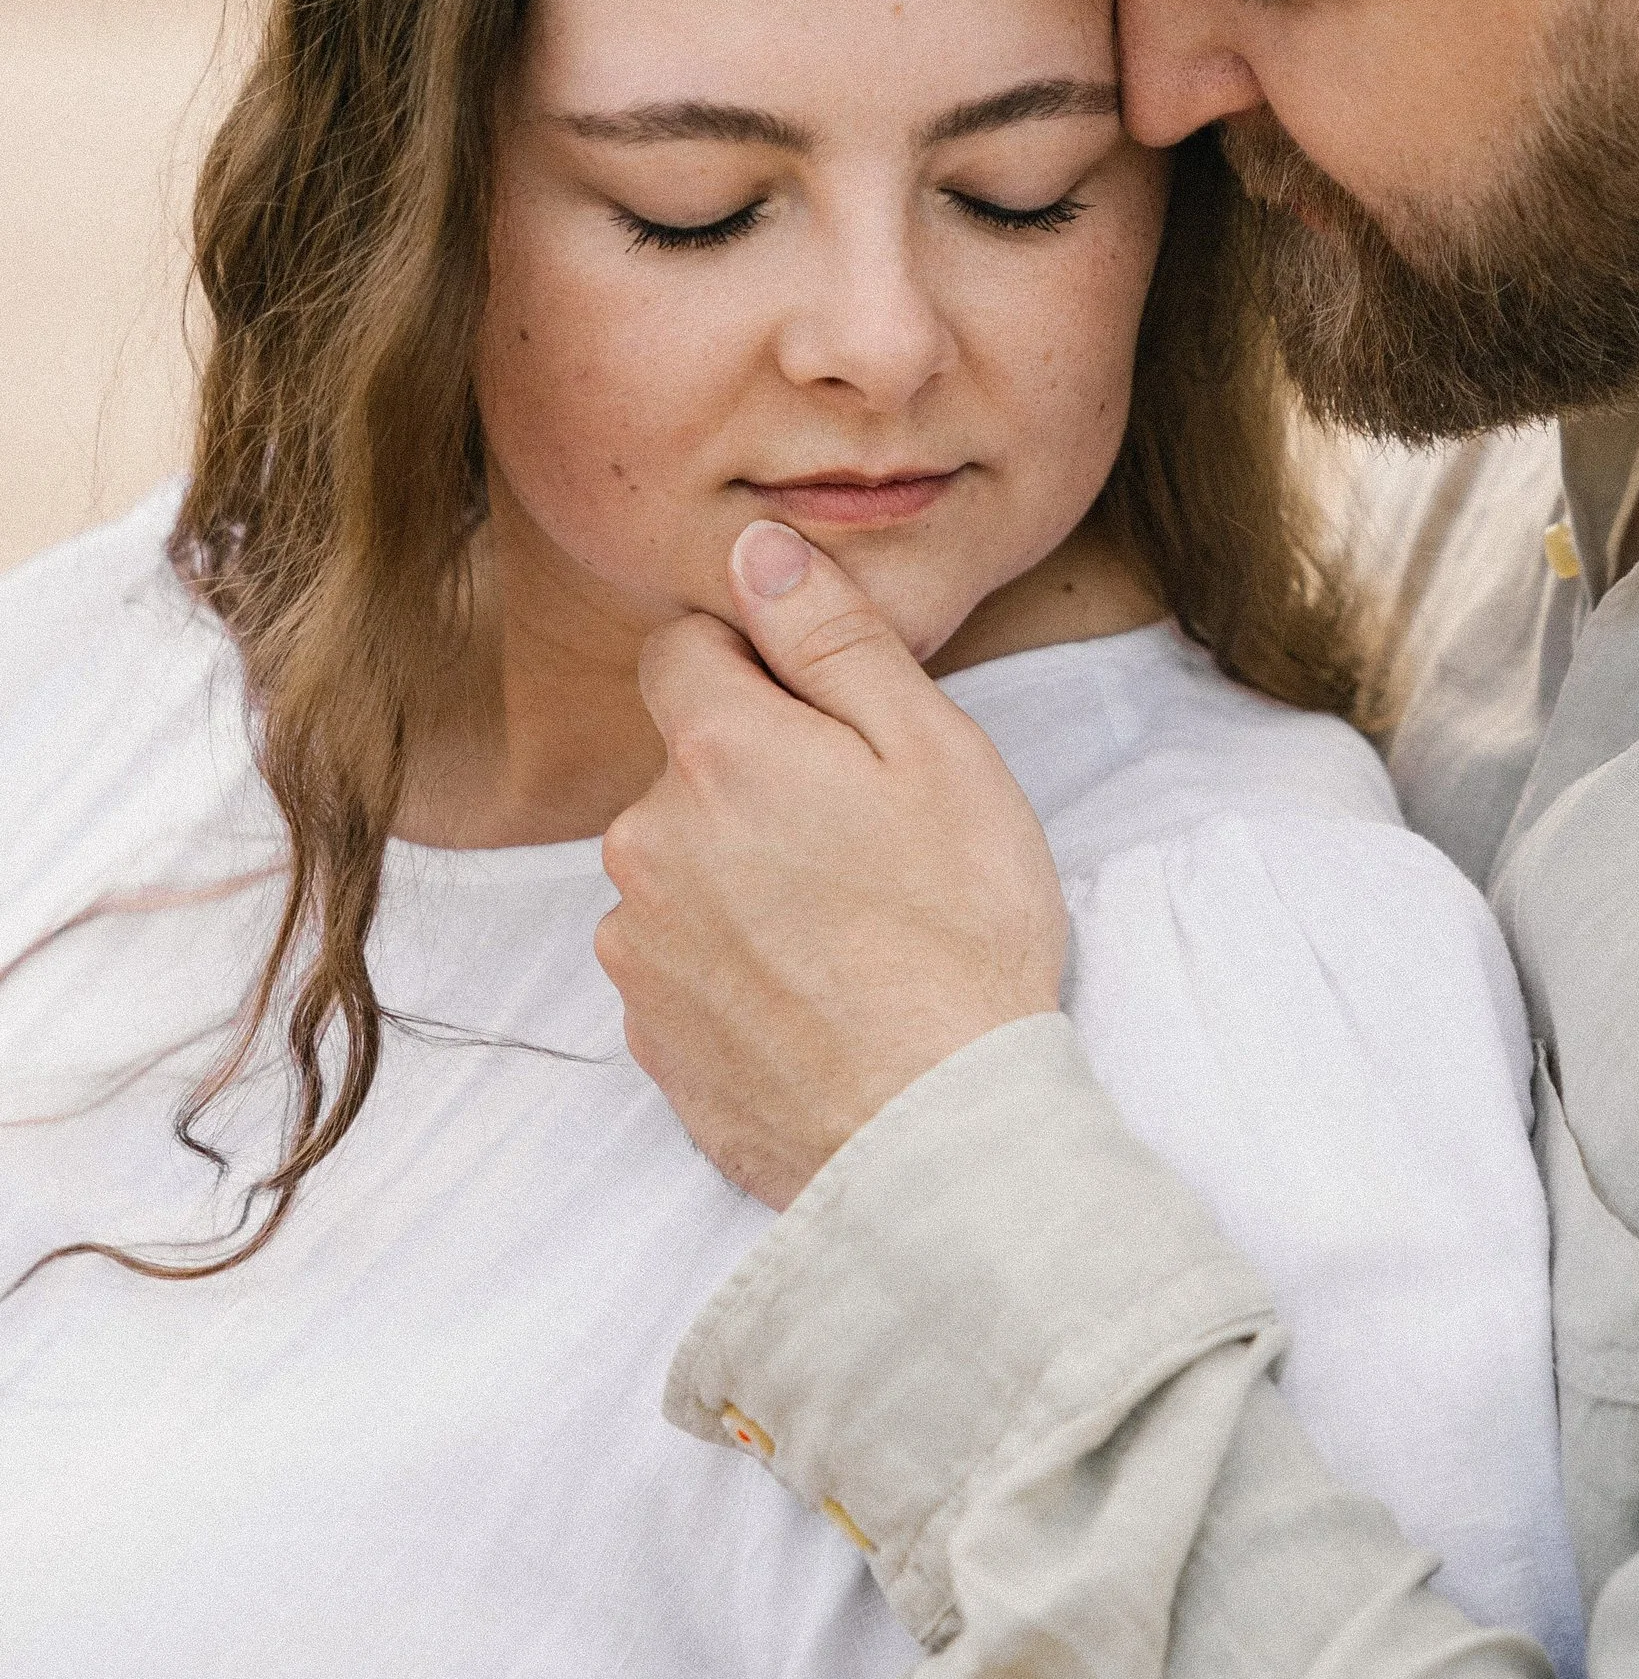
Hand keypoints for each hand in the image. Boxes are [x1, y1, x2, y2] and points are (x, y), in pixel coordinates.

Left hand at [597, 522, 1069, 1207]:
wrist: (936, 1131)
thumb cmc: (959, 931)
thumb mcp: (934, 751)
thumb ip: (831, 637)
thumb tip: (754, 547)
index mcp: (718, 754)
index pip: (684, 649)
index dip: (759, 667)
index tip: (831, 725)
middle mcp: (647, 842)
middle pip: (688, 766)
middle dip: (759, 781)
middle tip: (868, 841)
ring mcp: (638, 948)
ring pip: (683, 866)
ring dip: (742, 876)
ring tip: (847, 931)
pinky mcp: (649, 1036)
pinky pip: (683, 961)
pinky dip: (735, 966)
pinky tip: (815, 996)